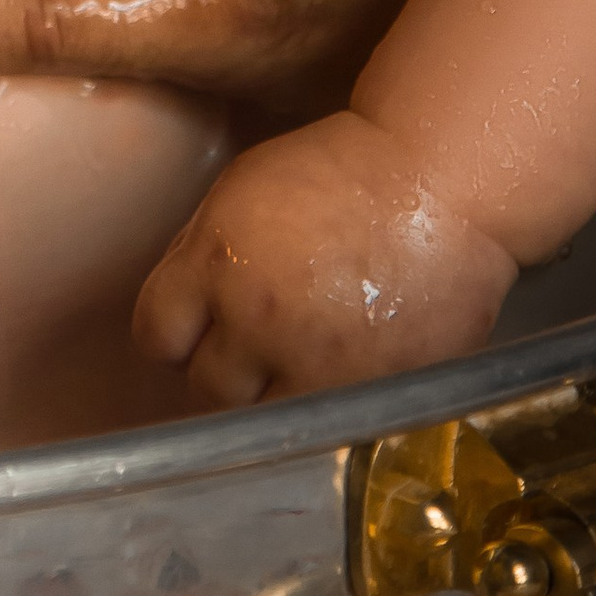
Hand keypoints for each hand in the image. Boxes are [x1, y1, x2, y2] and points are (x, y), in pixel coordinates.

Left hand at [134, 112, 515, 406]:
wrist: (440, 183)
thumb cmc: (344, 170)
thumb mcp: (244, 188)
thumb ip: (202, 252)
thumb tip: (182, 306)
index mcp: (218, 261)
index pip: (155, 335)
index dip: (173, 332)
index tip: (190, 331)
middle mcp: (258, 320)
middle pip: (206, 385)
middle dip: (223, 367)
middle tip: (252, 346)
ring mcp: (317, 364)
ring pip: (262, 419)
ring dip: (272, 397)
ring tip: (298, 363)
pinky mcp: (371, 391)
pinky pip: (326, 425)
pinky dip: (326, 408)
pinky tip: (339, 372)